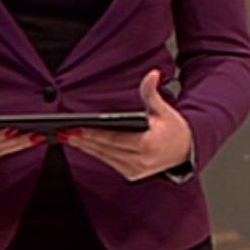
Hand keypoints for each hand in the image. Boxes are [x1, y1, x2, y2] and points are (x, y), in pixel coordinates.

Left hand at [63, 70, 193, 181]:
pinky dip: (96, 153)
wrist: (186, 150)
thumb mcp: (164, 109)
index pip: (113, 139)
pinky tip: (83, 144)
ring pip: (104, 157)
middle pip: (104, 149)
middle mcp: (140, 161)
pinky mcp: (131, 174)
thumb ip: (152, 92)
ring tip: (67, 137)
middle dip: (82, 140)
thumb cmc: (174, 129)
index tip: (75, 128)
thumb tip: (152, 74)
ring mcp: (135, 170)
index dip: (92, 134)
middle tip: (63, 132)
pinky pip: (109, 162)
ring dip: (85, 147)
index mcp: (147, 145)